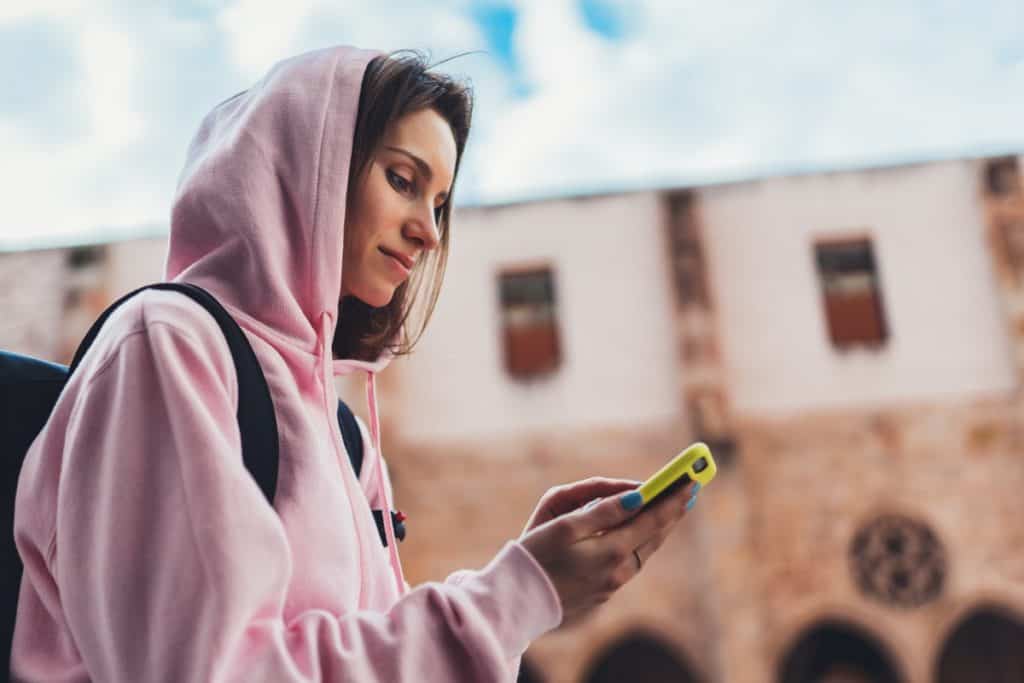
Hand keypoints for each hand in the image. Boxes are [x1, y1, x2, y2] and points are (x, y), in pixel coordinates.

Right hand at [520, 477, 699, 625]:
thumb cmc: (536, 556)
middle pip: (654, 537)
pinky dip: (641, 543)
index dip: (672, 500)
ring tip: (670, 511)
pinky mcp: (601, 592)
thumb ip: (603, 511)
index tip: (691, 482)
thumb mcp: (565, 526)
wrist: (517, 601)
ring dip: (658, 529)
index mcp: (611, 551)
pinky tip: (641, 536)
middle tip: (689, 493)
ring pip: (644, 552)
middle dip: (671, 513)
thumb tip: (637, 497)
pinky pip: (630, 562)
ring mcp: (611, 585)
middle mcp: (618, 571)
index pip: (652, 520)